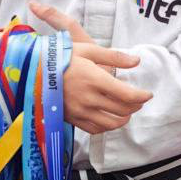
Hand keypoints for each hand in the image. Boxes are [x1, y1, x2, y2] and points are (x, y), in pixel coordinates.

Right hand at [29, 0, 151, 134]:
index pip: (127, 95)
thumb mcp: (86, 50)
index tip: (148, 94)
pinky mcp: (73, 119)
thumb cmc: (60, 58)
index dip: (142, 96)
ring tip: (127, 111)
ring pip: (111, 123)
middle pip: (123, 110)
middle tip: (139, 100)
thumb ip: (113, 56)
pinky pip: (96, 129)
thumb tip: (136, 61)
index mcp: (94, 79)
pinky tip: (110, 118)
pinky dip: (107, 126)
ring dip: (124, 119)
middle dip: (136, 106)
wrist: (32, 73)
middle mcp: (89, 98)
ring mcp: (80, 111)